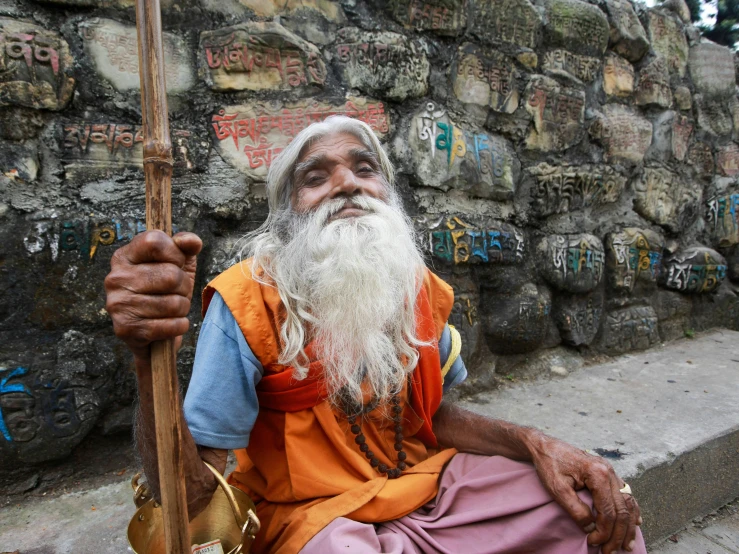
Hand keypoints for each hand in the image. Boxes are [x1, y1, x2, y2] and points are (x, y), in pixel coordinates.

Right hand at [104, 230, 202, 362]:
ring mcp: (117, 304)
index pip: (155, 241)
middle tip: (176, 292)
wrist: (153, 332)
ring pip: (174, 303)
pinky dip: (180, 325)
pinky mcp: (125, 329)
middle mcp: (115, 278)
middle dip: (184, 286)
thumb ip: (186, 246)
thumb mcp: (178, 263)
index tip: (176, 264)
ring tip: (172, 308)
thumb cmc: (165, 291)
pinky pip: (171, 325)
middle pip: (171, 275)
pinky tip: (171, 324)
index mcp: (125, 256)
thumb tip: (191, 242)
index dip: (175, 254)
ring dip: (182, 308)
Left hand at [528, 434, 640, 553]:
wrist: (545, 446)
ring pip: (628, 503)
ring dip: (629, 526)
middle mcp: (609, 471)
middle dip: (618, 535)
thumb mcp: (557, 489)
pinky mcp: (608, 473)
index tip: (593, 542)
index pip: (608, 511)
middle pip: (622, 510)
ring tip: (626, 544)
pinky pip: (626, 494)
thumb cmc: (549, 465)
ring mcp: (611, 471)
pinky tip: (636, 522)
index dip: (604, 531)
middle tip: (610, 552)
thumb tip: (591, 527)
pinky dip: (631, 510)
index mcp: (597, 473)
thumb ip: (575, 509)